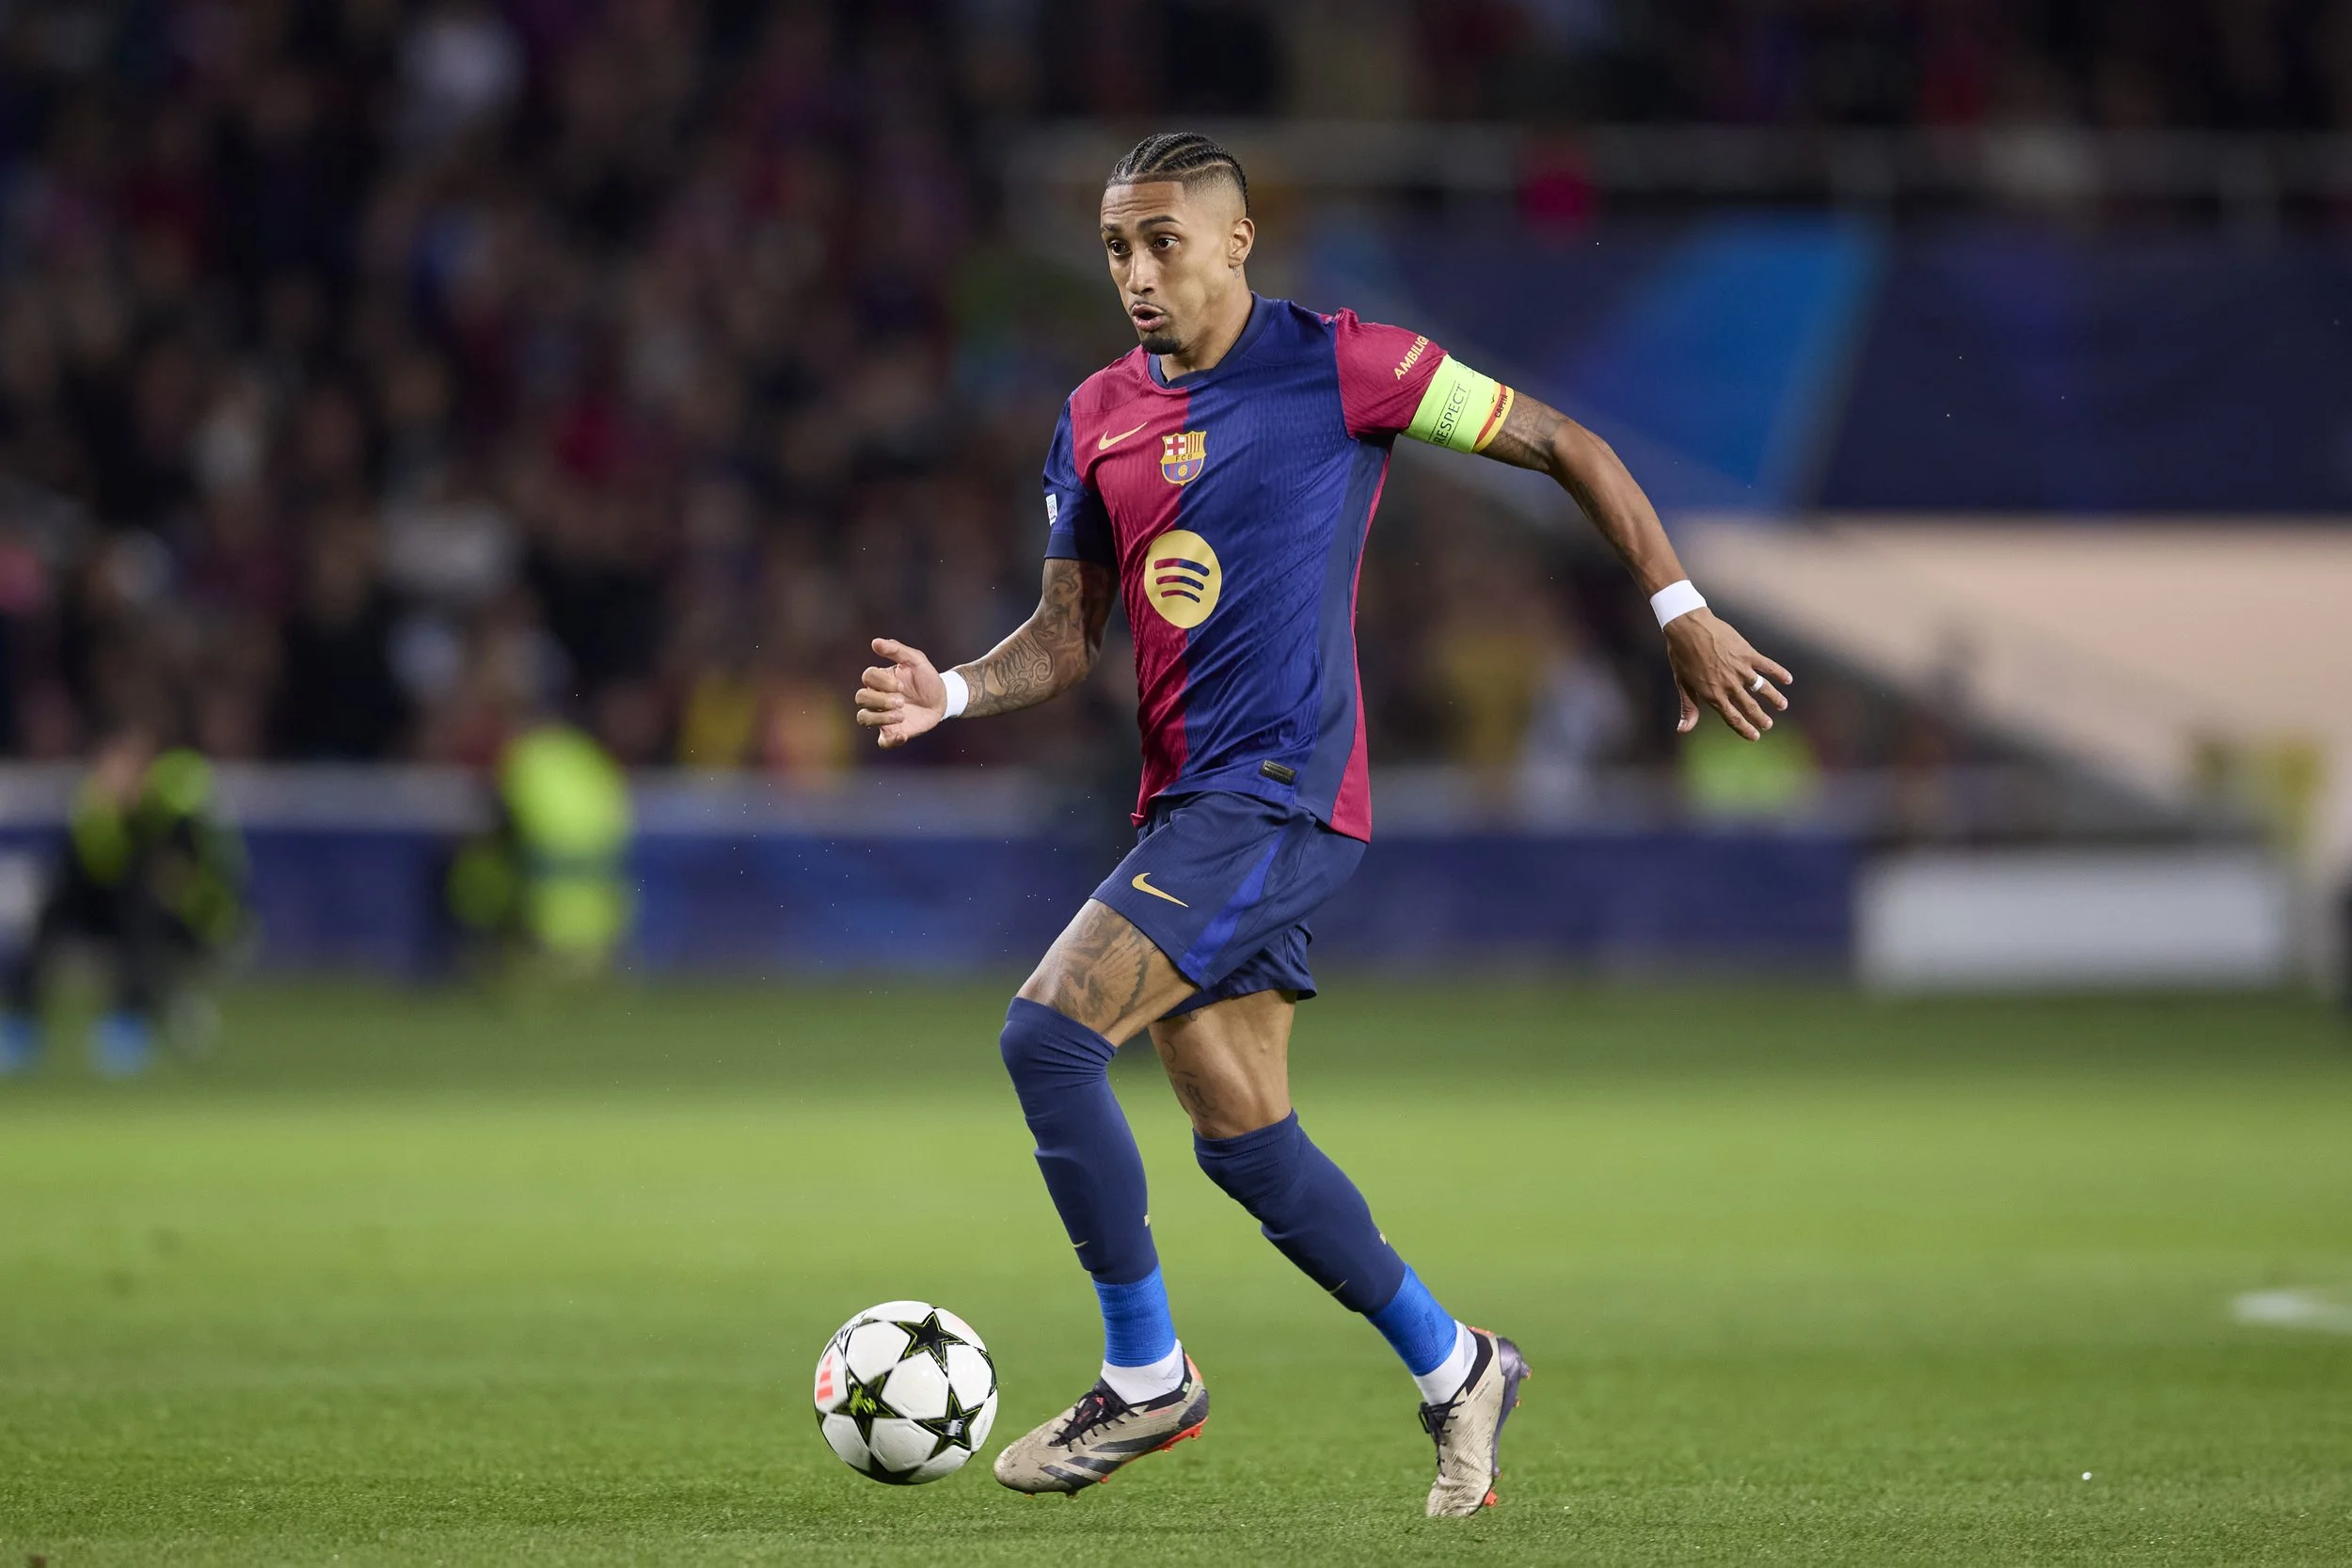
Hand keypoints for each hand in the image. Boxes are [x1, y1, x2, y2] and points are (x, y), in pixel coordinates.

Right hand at [854, 638, 948, 748]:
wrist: (943, 698)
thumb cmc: (927, 678)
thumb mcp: (916, 660)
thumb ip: (897, 650)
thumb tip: (875, 642)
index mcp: (880, 679)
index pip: (867, 677)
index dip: (881, 682)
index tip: (901, 685)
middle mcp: (877, 697)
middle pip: (861, 698)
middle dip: (880, 700)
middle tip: (901, 701)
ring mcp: (883, 716)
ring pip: (864, 718)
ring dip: (881, 717)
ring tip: (902, 715)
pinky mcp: (893, 732)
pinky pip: (882, 742)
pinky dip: (890, 740)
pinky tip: (903, 734)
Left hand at [1664, 610, 1790, 740]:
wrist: (1688, 627)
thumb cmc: (1682, 655)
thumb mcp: (1682, 683)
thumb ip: (1688, 708)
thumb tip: (1682, 730)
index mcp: (1713, 694)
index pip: (1733, 717)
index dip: (1745, 729)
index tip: (1755, 736)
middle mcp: (1729, 685)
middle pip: (1750, 706)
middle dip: (1761, 718)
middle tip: (1768, 724)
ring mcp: (1740, 669)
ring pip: (1762, 688)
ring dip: (1774, 698)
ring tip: (1783, 705)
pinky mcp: (1747, 654)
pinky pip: (1768, 666)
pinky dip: (1779, 672)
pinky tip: (1788, 679)